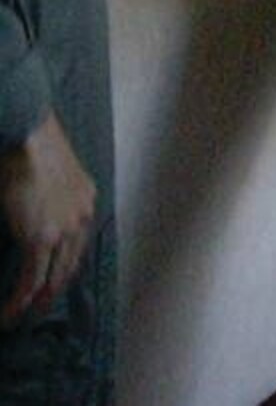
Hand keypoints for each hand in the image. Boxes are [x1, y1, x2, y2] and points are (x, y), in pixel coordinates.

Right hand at [0, 112, 95, 325]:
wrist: (27, 137)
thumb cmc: (30, 148)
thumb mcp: (47, 177)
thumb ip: (45, 200)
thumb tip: (30, 213)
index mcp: (85, 199)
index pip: (78, 243)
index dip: (64, 266)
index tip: (52, 282)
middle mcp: (82, 216)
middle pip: (70, 264)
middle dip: (54, 290)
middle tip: (39, 309)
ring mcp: (65, 229)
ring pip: (52, 277)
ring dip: (35, 301)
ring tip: (21, 317)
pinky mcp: (42, 238)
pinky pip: (32, 279)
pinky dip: (19, 299)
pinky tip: (9, 312)